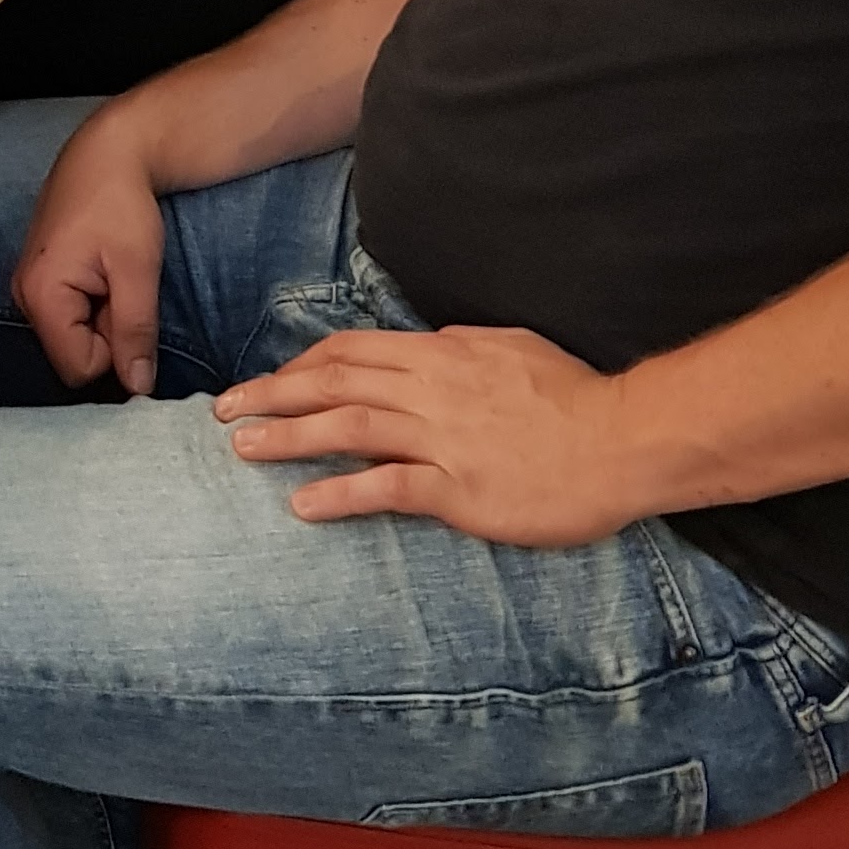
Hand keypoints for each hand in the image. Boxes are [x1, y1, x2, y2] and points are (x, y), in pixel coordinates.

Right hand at [12, 102, 168, 394]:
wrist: (105, 153)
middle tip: (122, 286)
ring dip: (102, 317)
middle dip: (107, 333)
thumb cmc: (121, 205)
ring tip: (113, 274)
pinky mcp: (39, 281)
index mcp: (41, 295)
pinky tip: (103, 271)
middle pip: (73, 354)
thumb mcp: (137, 268)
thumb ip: (135, 331)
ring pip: (73, 335)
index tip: (129, 307)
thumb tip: (138, 389)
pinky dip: (93, 304)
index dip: (115, 350)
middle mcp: (23, 297)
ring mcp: (28, 288)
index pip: (79, 367)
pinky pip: (68, 316)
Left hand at [215, 322, 644, 543]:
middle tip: (223, 409)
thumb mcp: (512, 347)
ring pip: (347, 427)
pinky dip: (340, 494)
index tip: (273, 379)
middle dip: (273, 392)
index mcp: (442, 354)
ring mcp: (444, 440)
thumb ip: (462, 347)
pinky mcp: (460, 490)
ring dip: (288, 436)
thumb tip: (428, 343)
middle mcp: (432, 390)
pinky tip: (304, 505)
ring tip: (241, 447)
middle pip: (334, 382)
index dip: (304, 364)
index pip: (354, 350)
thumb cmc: (576, 395)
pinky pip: (388, 489)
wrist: (625, 440)